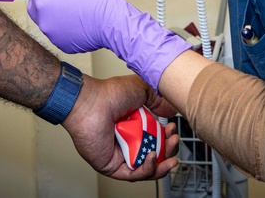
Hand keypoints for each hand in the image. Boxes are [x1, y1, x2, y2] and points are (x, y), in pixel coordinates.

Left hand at [27, 0, 190, 89]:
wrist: (113, 22)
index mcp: (42, 3)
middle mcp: (43, 22)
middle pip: (35, 4)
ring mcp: (53, 36)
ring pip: (46, 18)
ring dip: (54, 10)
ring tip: (74, 4)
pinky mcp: (64, 45)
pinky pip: (58, 31)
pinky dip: (64, 24)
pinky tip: (79, 18)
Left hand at [62, 73, 178, 180]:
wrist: (91, 103)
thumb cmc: (108, 94)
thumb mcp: (141, 90)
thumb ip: (158, 101)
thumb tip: (171, 111)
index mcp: (134, 126)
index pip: (156, 138)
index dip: (167, 137)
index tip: (173, 129)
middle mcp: (127, 141)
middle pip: (154, 155)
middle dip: (168, 151)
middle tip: (174, 141)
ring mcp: (119, 154)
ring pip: (145, 168)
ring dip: (161, 165)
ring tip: (170, 156)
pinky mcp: (111, 166)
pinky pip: (133, 174)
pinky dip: (146, 170)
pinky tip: (153, 158)